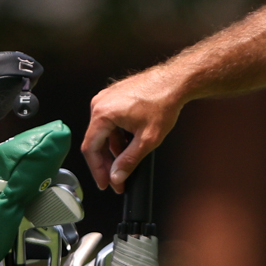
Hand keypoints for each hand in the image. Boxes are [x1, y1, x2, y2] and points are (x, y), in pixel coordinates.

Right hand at [82, 66, 188, 191]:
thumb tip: (116, 176)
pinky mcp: (113, 97)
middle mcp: (100, 104)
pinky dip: (116, 137)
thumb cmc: (163, 102)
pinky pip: (109, 122)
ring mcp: (106, 99)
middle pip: (95, 142)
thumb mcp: (147, 140)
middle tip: (116, 179)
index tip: (104, 183)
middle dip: (107, 163)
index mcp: (102, 113)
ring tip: (126, 163)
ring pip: (103, 133)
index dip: (97, 170)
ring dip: (113, 151)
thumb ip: (128, 161)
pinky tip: (128, 146)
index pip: (91, 149)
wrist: (174, 82)